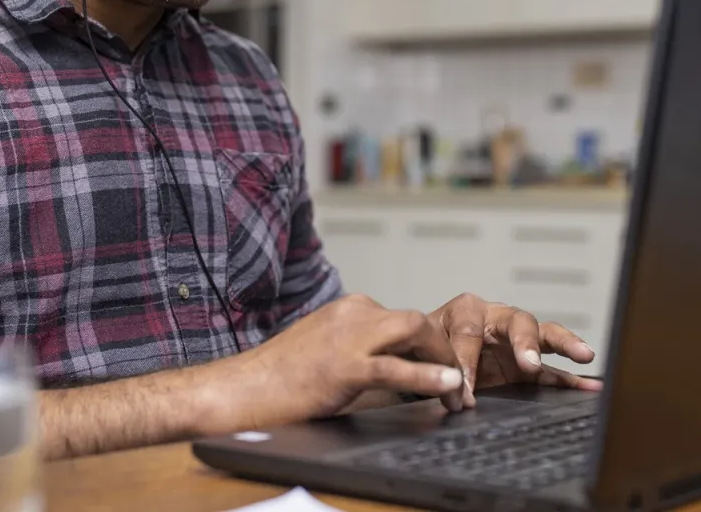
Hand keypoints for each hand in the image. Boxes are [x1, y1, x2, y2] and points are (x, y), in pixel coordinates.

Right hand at [203, 293, 468, 432]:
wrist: (240, 390)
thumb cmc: (277, 380)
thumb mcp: (325, 355)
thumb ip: (358, 354)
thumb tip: (394, 375)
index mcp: (347, 310)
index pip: (403, 320)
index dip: (430, 347)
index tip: (444, 374)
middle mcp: (352, 313)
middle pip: (416, 321)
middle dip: (444, 350)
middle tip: (460, 385)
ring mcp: (348, 336)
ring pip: (413, 330)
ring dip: (444, 359)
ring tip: (459, 391)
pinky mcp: (343, 365)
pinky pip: (395, 366)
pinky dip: (427, 375)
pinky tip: (447, 386)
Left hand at [429, 293, 603, 404]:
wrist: (423, 360)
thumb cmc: (422, 350)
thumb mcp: (421, 353)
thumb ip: (437, 370)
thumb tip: (459, 398)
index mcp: (465, 310)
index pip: (469, 332)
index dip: (465, 362)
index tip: (462, 395)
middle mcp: (496, 318)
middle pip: (518, 321)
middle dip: (524, 342)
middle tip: (528, 364)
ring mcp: (516, 340)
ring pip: (544, 335)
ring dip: (564, 345)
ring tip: (584, 355)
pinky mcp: (527, 364)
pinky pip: (552, 369)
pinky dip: (571, 378)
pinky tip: (591, 386)